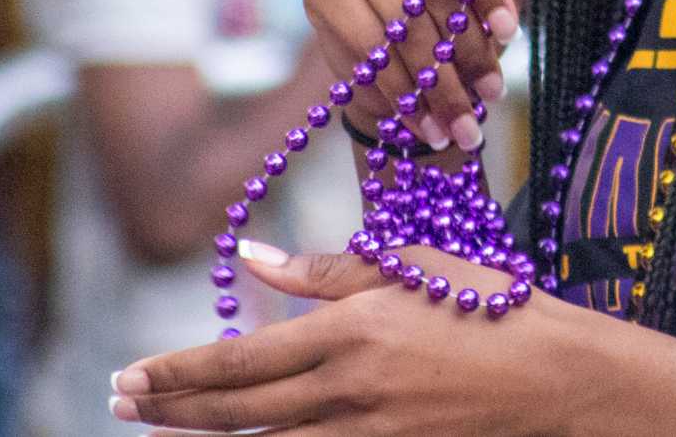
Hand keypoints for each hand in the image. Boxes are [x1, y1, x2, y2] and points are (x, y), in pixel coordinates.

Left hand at [109, 244, 568, 433]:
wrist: (555, 375)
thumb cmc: (485, 305)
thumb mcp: (407, 266)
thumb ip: (324, 270)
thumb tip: (251, 257)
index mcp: (348, 332)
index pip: (239, 360)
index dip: (177, 373)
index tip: (129, 376)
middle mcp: (348, 389)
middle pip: (238, 411)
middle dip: (172, 410)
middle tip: (120, 404)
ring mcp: (368, 432)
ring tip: (160, 431)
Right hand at [304, 0, 535, 151]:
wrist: (410, 51)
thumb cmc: (465, 6)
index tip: (509, 31)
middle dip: (465, 45)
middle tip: (490, 91)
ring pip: (399, 19)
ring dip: (435, 78)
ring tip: (463, 120)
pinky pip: (366, 43)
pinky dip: (399, 88)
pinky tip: (423, 119)